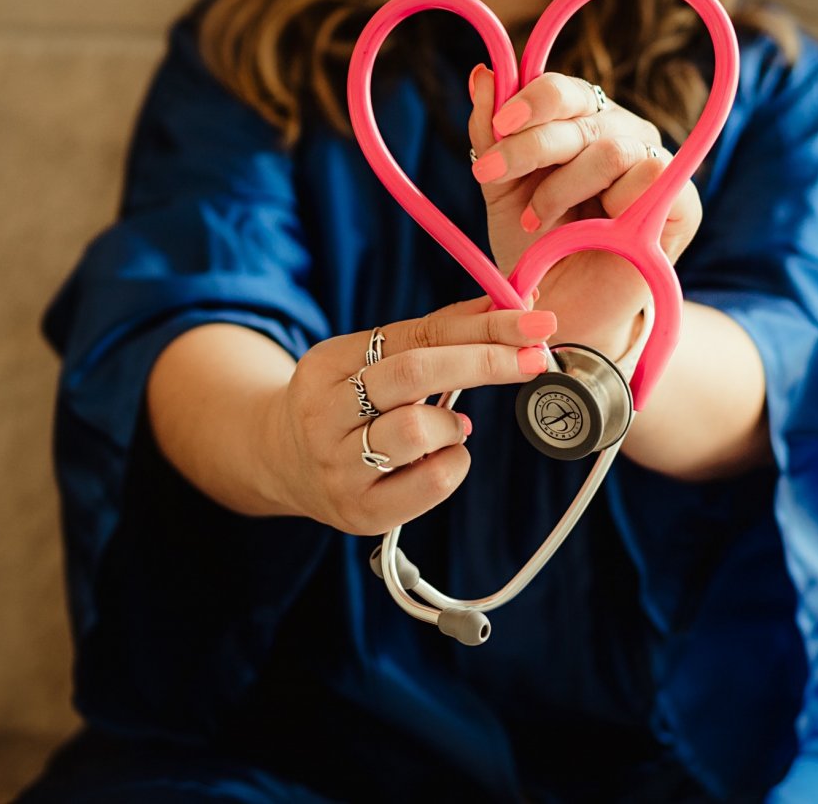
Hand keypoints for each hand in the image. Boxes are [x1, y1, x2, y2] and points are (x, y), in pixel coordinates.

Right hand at [265, 297, 557, 534]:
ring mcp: (338, 467)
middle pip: (413, 373)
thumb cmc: (348, 403)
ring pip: (416, 431)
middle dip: (485, 361)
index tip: (535, 322)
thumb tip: (510, 305)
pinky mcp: (360, 512)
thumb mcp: (373, 359)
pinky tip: (443, 456)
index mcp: (327, 364)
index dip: (481, 326)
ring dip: (453, 424)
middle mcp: (324, 414)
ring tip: (452, 426)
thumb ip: (436, 334)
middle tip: (536, 358)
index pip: (415, 334)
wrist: (281, 463)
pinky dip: (454, 462)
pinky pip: (430, 484)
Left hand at [467, 66, 701, 354]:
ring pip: (612, 147)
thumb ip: (490, 135)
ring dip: (563, 187)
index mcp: (581, 123)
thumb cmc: (535, 248)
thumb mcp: (501, 191)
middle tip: (491, 176)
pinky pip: (652, 176)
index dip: (531, 100)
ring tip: (536, 221)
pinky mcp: (682, 203)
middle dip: (530, 145)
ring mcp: (654, 164)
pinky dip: (611, 204)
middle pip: (582, 113)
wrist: (561, 310)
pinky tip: (590, 231)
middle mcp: (620, 134)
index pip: (563, 90)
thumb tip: (483, 74)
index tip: (497, 128)